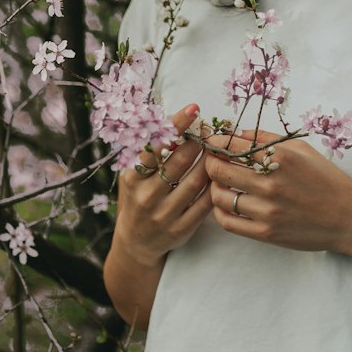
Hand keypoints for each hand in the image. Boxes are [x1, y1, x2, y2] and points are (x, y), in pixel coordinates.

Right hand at [114, 103, 214, 265]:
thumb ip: (149, 151)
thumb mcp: (134, 175)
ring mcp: (164, 215)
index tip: (194, 109)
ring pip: (197, 181)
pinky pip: (205, 202)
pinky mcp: (181, 229)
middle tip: (210, 129)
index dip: (175, 125)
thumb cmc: (139, 197)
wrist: (136, 242)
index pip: (154, 146)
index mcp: (132, 178)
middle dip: (199, 141)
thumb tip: (175, 120)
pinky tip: (219, 173)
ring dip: (211, 160)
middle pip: (180, 161)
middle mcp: (146, 197)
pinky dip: (215, 184)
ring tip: (218, 148)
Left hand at [203, 128, 351, 253]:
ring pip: (219, 196)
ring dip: (214, 186)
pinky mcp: (265, 232)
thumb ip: (269, 139)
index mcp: (280, 158)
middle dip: (210, 161)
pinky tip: (225, 203)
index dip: (215, 140)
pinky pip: (228, 222)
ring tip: (220, 182)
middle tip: (212, 160)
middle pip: (219, 169)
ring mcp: (267, 210)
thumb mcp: (303, 150)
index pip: (232, 145)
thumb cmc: (327, 180)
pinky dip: (219, 211)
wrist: (349, 218)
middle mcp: (271, 183)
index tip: (210, 140)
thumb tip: (239, 133)